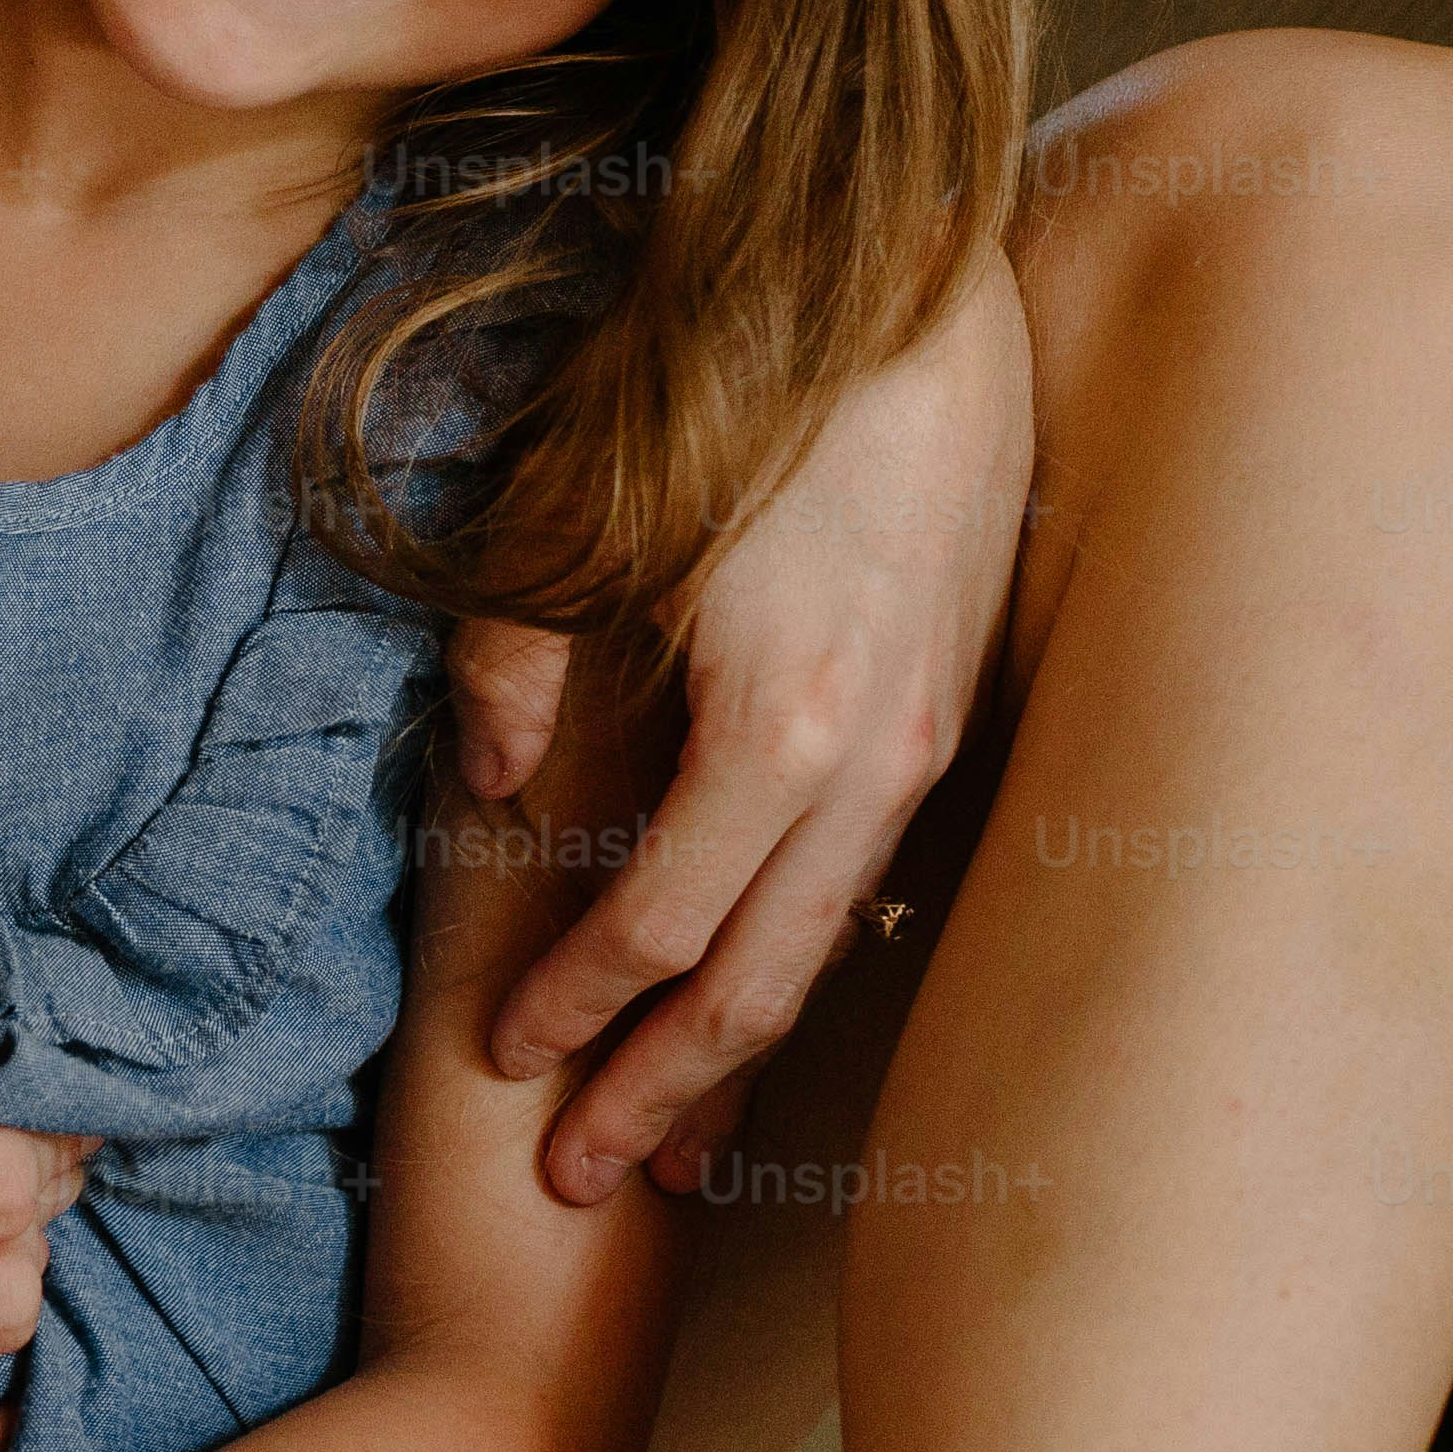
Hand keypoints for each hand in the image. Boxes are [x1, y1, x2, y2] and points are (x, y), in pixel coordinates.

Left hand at [463, 266, 1031, 1201]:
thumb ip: (516, 664)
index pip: (661, 926)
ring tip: (683, 1143)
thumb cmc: (731, 365)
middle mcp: (880, 758)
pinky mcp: (958, 695)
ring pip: (833, 941)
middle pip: (762, 983)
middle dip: (669, 1095)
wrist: (909, 264)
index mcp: (781, 727)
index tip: (503, 1061)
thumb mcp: (576, 507)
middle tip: (586, 1187)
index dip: (578, 1007)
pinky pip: (874, 871)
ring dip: (747, 1044)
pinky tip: (763, 987)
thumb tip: (494, 797)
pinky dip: (807, 948)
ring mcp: (937, 733)